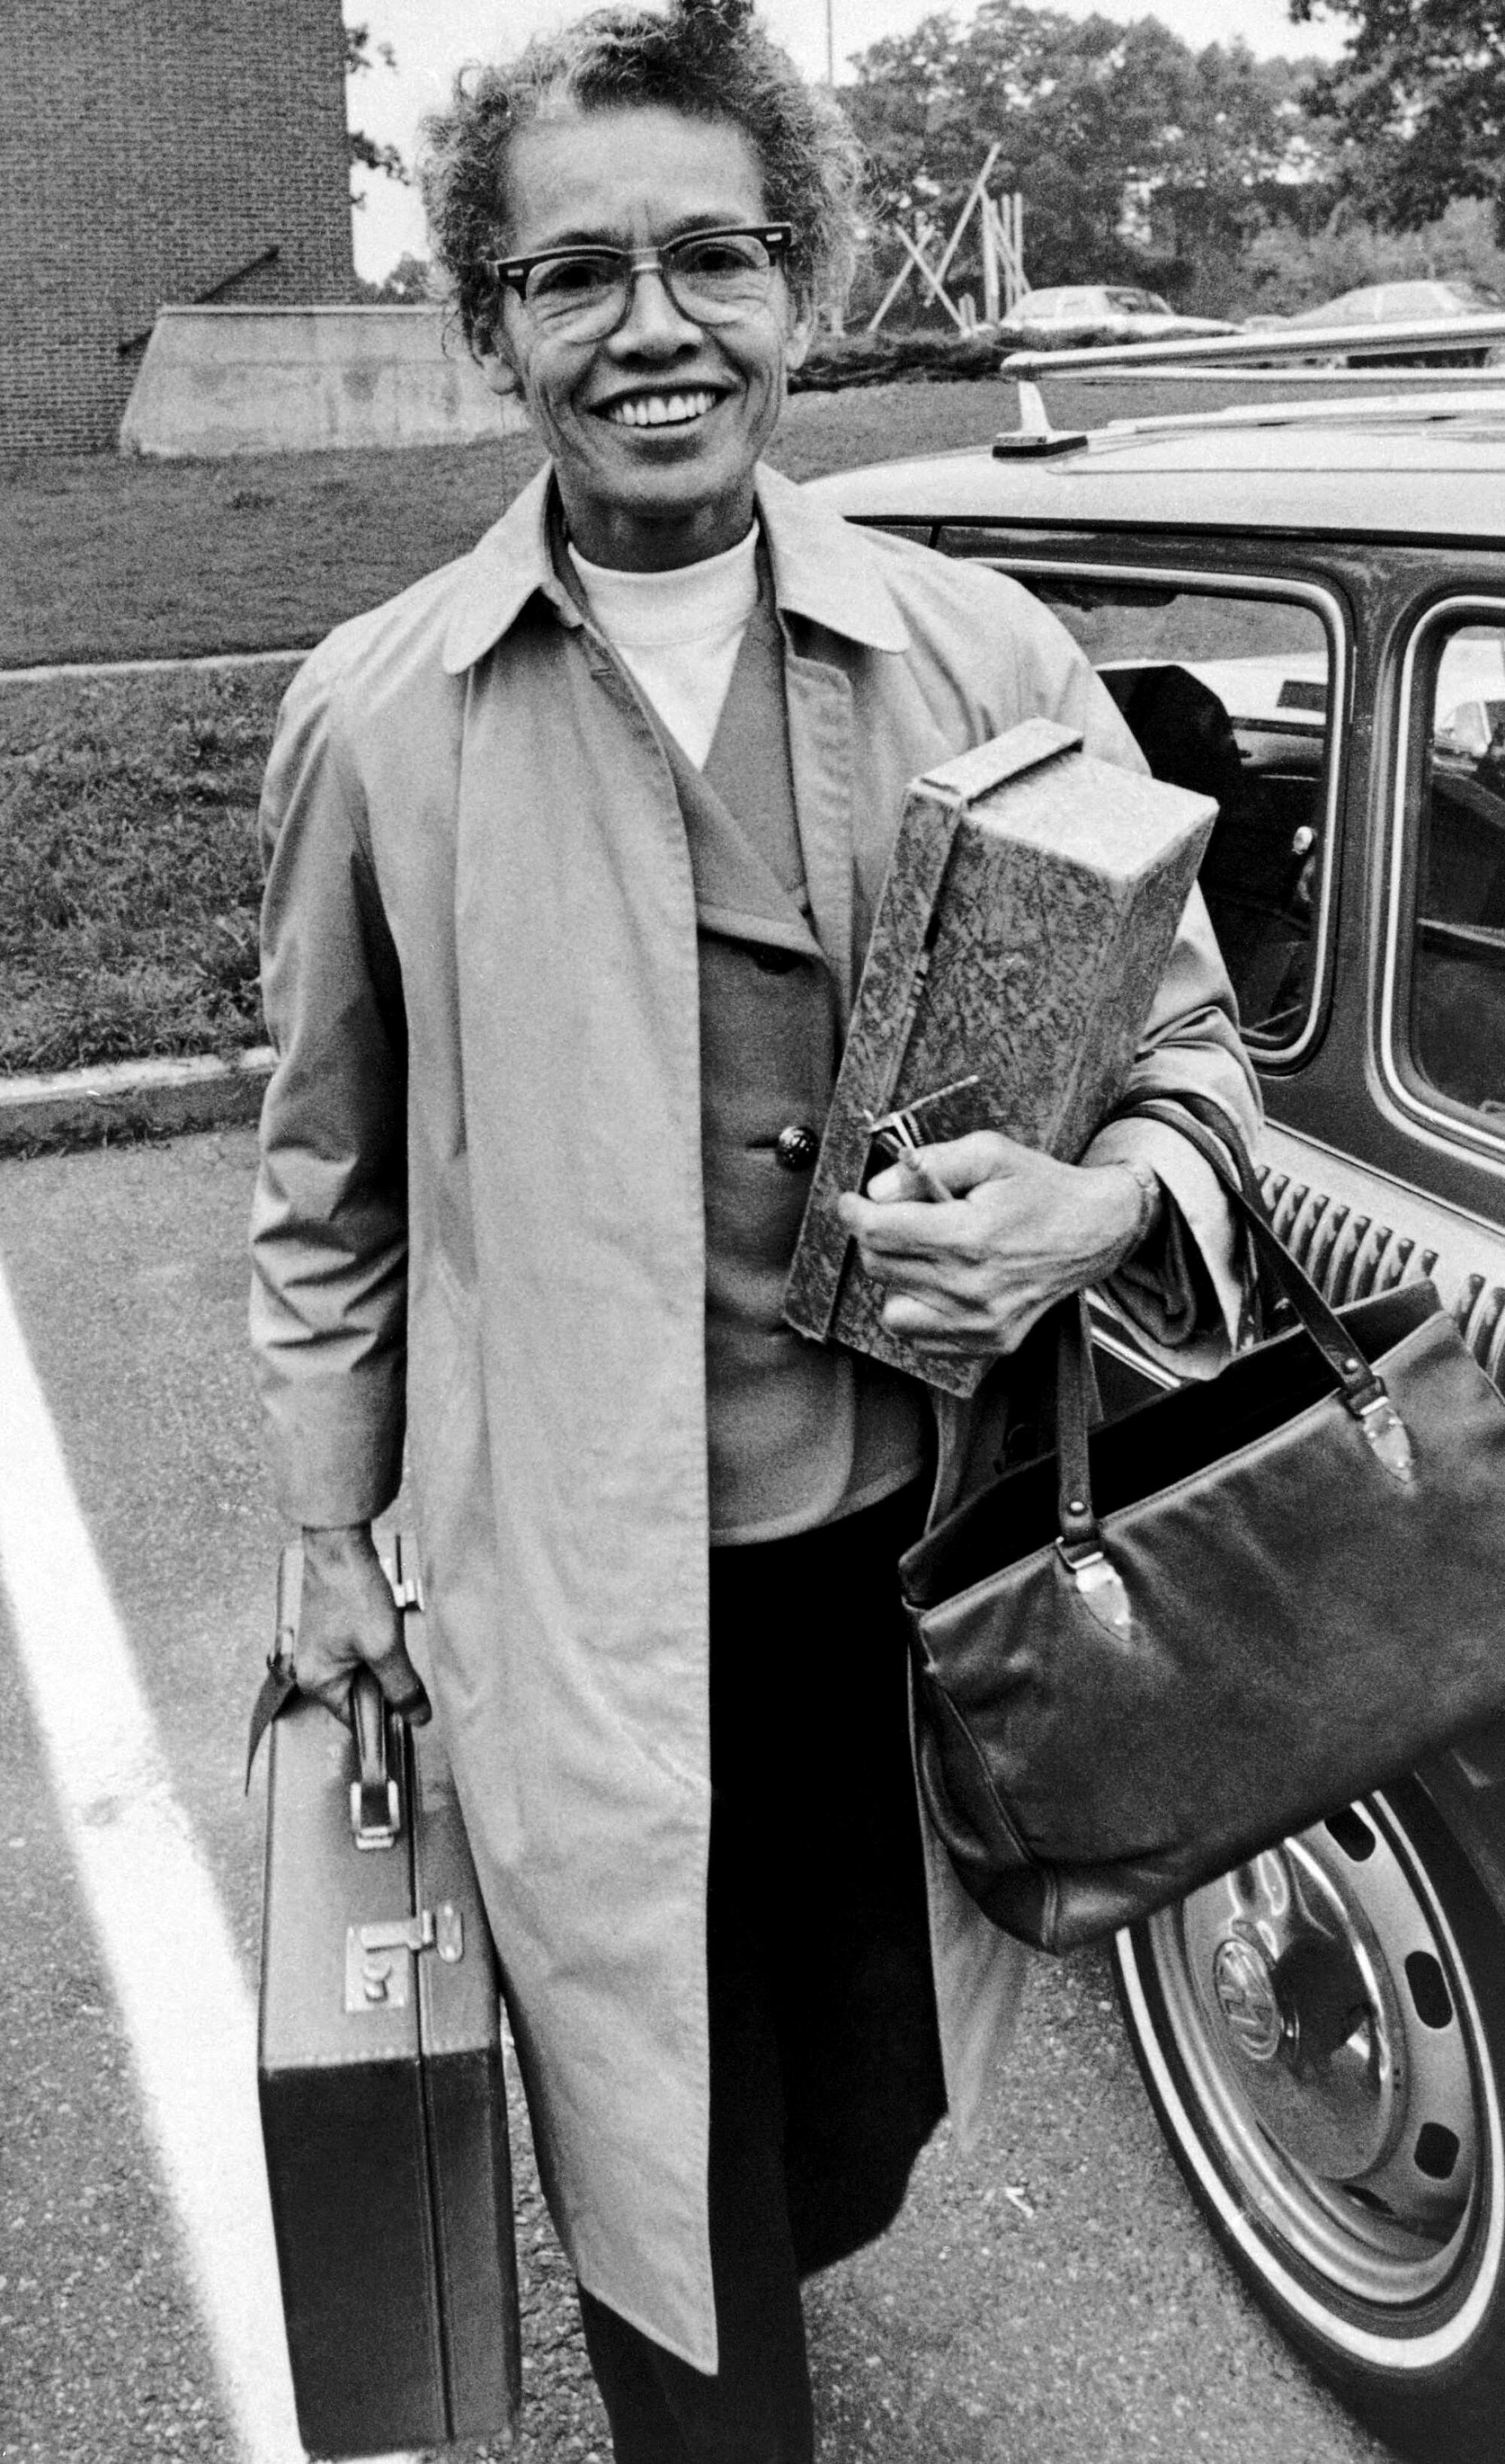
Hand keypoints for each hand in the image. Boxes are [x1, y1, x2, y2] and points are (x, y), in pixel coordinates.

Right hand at [296, 1524, 431, 1727]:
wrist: (340, 1546)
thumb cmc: (351, 1591)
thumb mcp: (384, 1647)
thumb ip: (402, 1686)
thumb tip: (417, 1717)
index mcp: (318, 1681)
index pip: (357, 1720)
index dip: (386, 1719)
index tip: (412, 1716)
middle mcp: (314, 1669)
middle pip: (362, 1697)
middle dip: (387, 1685)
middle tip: (404, 1666)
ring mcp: (323, 1650)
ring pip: (365, 1674)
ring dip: (385, 1665)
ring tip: (392, 1640)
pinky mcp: (334, 1633)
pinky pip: (362, 1654)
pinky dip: (379, 1648)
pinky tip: (386, 1630)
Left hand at [835, 1131, 1148, 1361]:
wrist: (1095, 1231)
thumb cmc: (1041, 1189)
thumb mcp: (990, 1152)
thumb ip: (930, 1164)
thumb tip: (877, 1189)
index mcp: (971, 1236)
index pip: (879, 1231)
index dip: (853, 1212)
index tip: (850, 1202)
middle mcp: (972, 1287)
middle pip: (879, 1266)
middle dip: (876, 1236)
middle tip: (898, 1217)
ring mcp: (980, 1322)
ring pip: (892, 1308)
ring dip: (897, 1278)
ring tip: (926, 1254)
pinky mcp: (989, 1342)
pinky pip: (919, 1337)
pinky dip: (919, 1310)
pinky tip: (943, 1282)